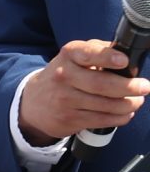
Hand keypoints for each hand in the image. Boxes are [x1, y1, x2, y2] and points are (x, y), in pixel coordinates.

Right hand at [18, 40, 149, 145]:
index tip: (124, 61)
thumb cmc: (65, 75)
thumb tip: (128, 56)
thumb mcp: (74, 56)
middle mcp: (64, 76)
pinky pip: (104, 120)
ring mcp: (66, 99)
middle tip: (145, 86)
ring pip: (107, 105)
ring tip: (137, 100)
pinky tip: (125, 112)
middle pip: (102, 84)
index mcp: (69, 56)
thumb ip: (99, 51)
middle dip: (129, 87)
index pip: (87, 54)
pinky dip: (121, 117)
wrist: (34, 101)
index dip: (106, 57)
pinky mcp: (71, 119)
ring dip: (129, 104)